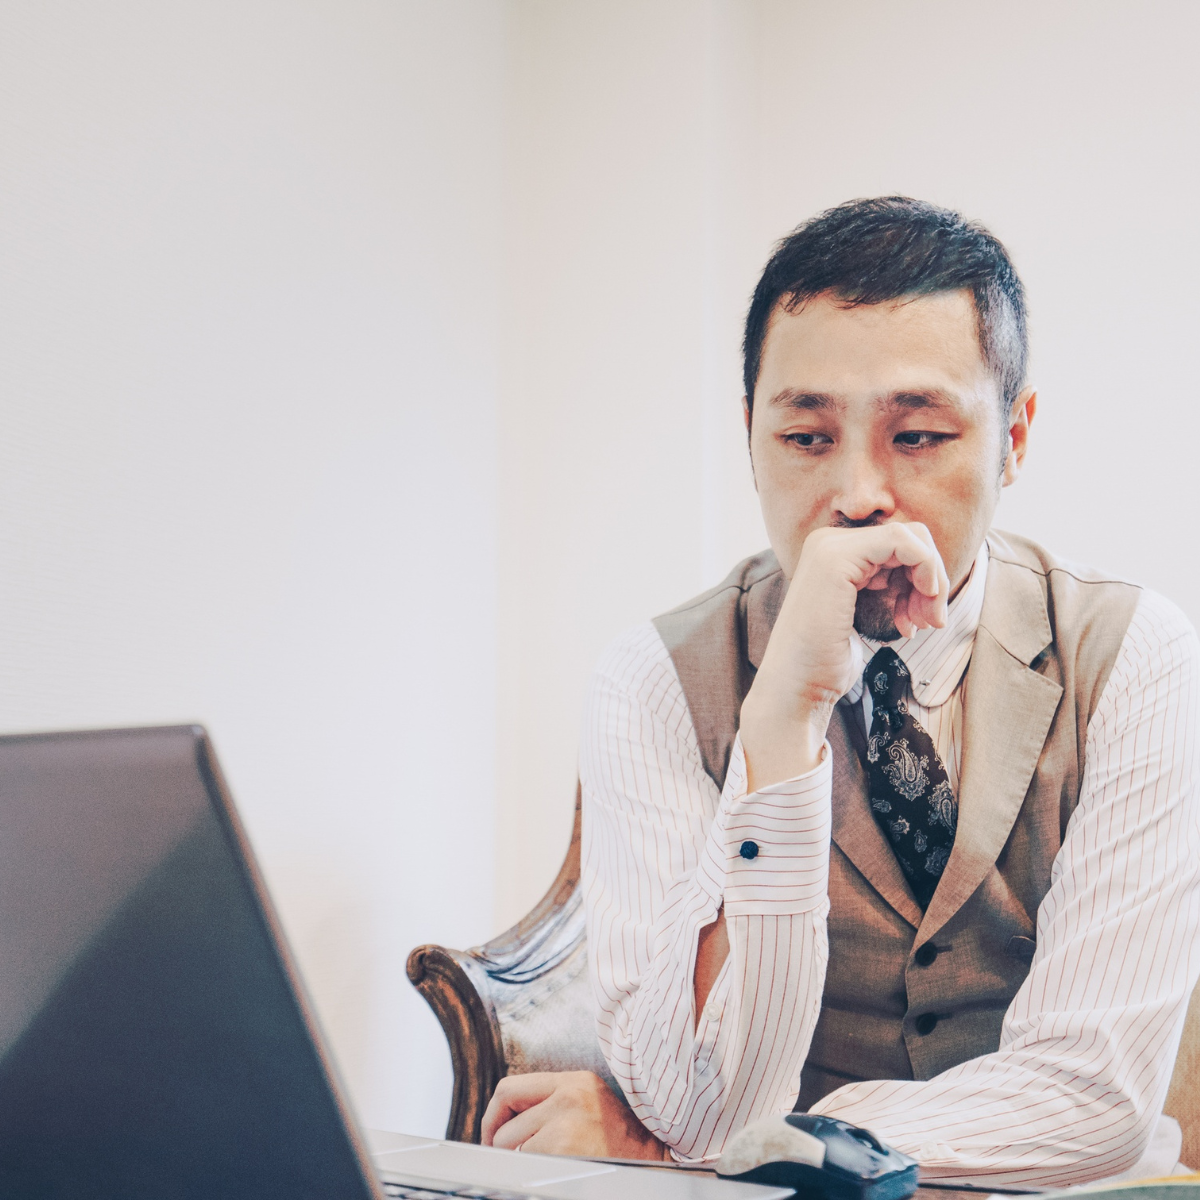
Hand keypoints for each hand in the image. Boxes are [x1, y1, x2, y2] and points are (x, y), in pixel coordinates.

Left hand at [480, 1071, 666, 1160]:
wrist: (655, 1164)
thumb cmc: (620, 1144)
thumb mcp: (588, 1105)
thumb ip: (551, 1102)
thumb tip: (502, 1123)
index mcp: (574, 1082)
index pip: (510, 1088)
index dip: (493, 1116)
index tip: (493, 1135)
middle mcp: (569, 1096)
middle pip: (505, 1119)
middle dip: (500, 1145)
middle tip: (509, 1160)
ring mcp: (566, 1124)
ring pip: (510, 1146)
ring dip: (518, 1162)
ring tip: (543, 1167)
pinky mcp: (565, 1150)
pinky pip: (525, 1165)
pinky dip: (530, 1173)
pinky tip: (551, 1175)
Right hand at [741, 522, 947, 790]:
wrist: (796, 688)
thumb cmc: (827, 661)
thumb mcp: (861, 611)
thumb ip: (882, 583)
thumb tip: (926, 573)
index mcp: (831, 551)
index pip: (898, 543)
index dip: (922, 576)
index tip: (923, 619)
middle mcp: (827, 541)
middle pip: (908, 536)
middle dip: (931, 576)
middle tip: (932, 621)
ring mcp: (829, 546)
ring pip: (910, 537)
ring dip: (931, 580)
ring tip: (924, 623)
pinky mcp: (837, 558)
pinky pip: (902, 542)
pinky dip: (925, 571)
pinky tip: (916, 611)